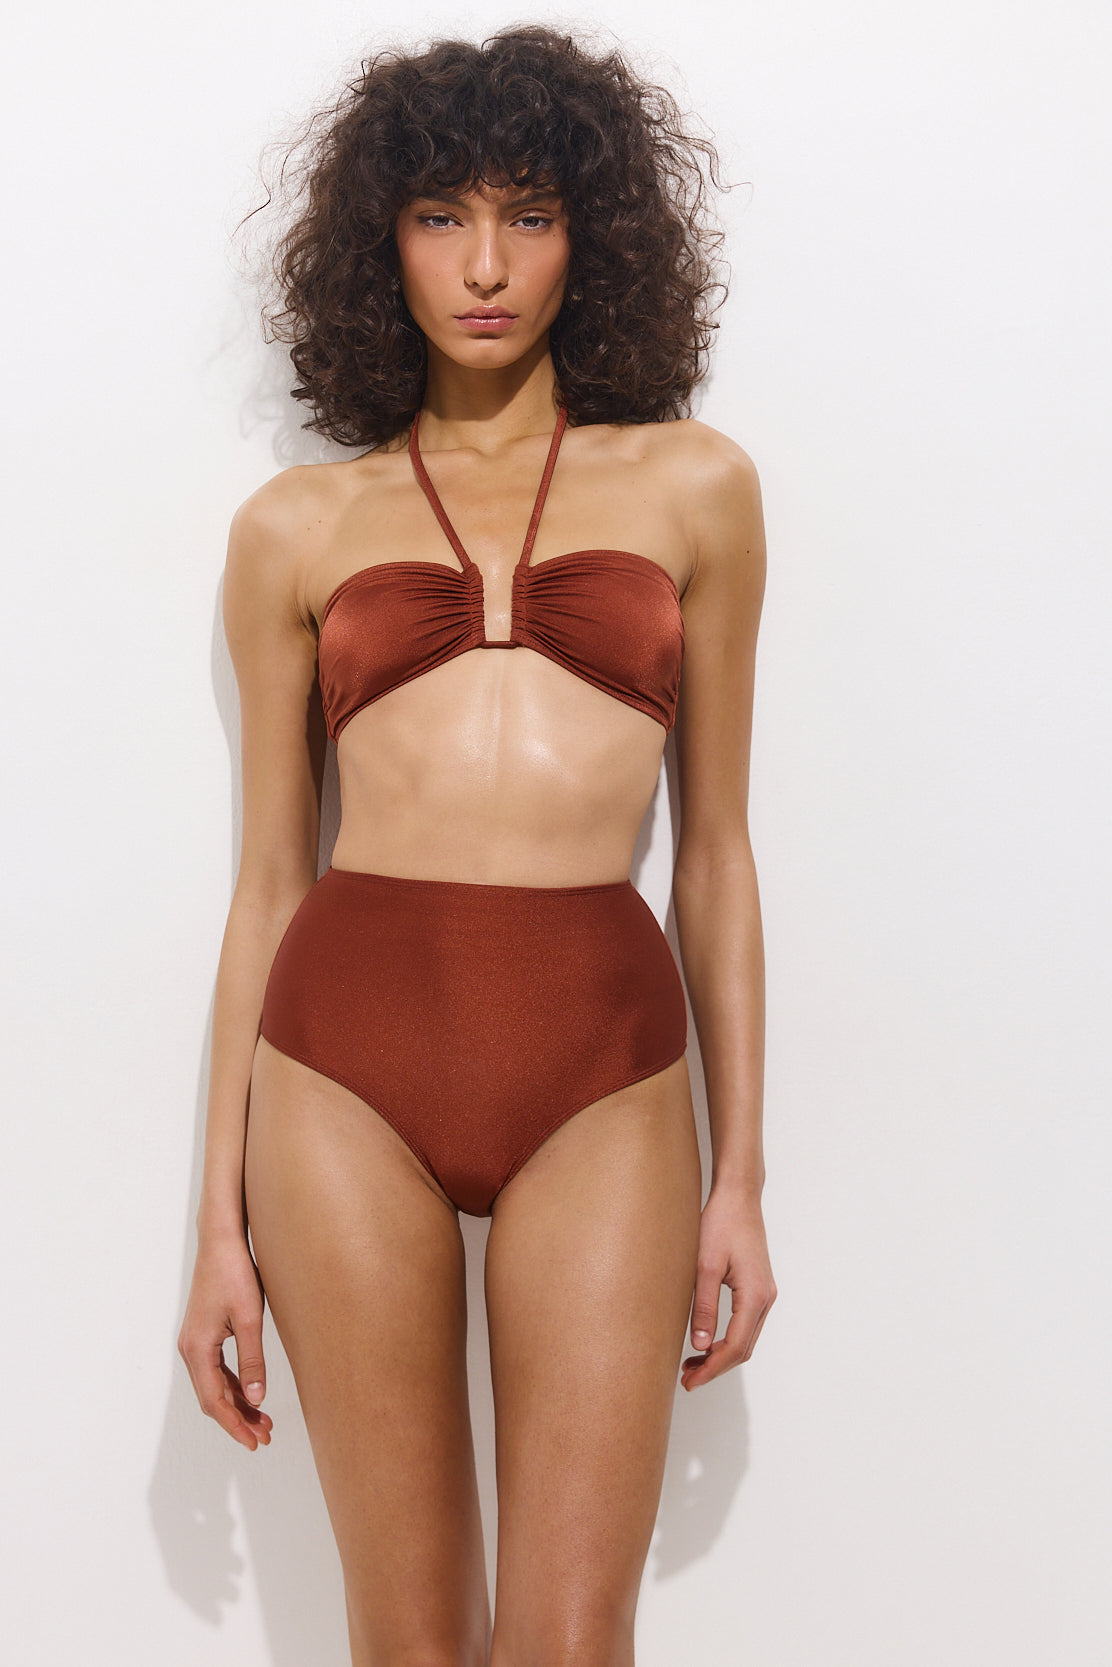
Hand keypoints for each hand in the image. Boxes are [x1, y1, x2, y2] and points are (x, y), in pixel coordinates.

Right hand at [178, 1232, 273, 1449]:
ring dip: (237, 1404)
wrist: (221, 1242)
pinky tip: (252, 1395)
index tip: (255, 1443)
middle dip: (237, 1420)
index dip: (235, 1425)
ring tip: (264, 1422)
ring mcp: (195, 1342)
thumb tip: (257, 1400)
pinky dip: (234, 1386)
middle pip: (212, 1398)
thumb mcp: (249, 1319)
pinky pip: (217, 1370)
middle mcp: (190, 1350)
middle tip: (264, 1437)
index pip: (214, 1401)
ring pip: (215, 1386)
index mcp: (198, 1349)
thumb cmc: (235, 1274)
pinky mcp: (203, 1335)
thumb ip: (253, 1361)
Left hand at [680, 1186, 776, 1390]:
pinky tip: (706, 1341)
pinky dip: (727, 1339)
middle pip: (743, 1348)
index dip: (712, 1370)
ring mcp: (764, 1294)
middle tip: (687, 1379)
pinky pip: (745, 1324)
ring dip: (721, 1355)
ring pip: (745, 1338)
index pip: (735, 1347)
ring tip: (692, 1365)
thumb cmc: (720, 1224)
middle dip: (716, 1367)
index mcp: (755, 1296)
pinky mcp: (757, 1287)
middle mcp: (765, 1298)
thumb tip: (699, 1346)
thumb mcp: (705, 1266)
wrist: (738, 1196)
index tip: (690, 1382)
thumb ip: (703, 1306)